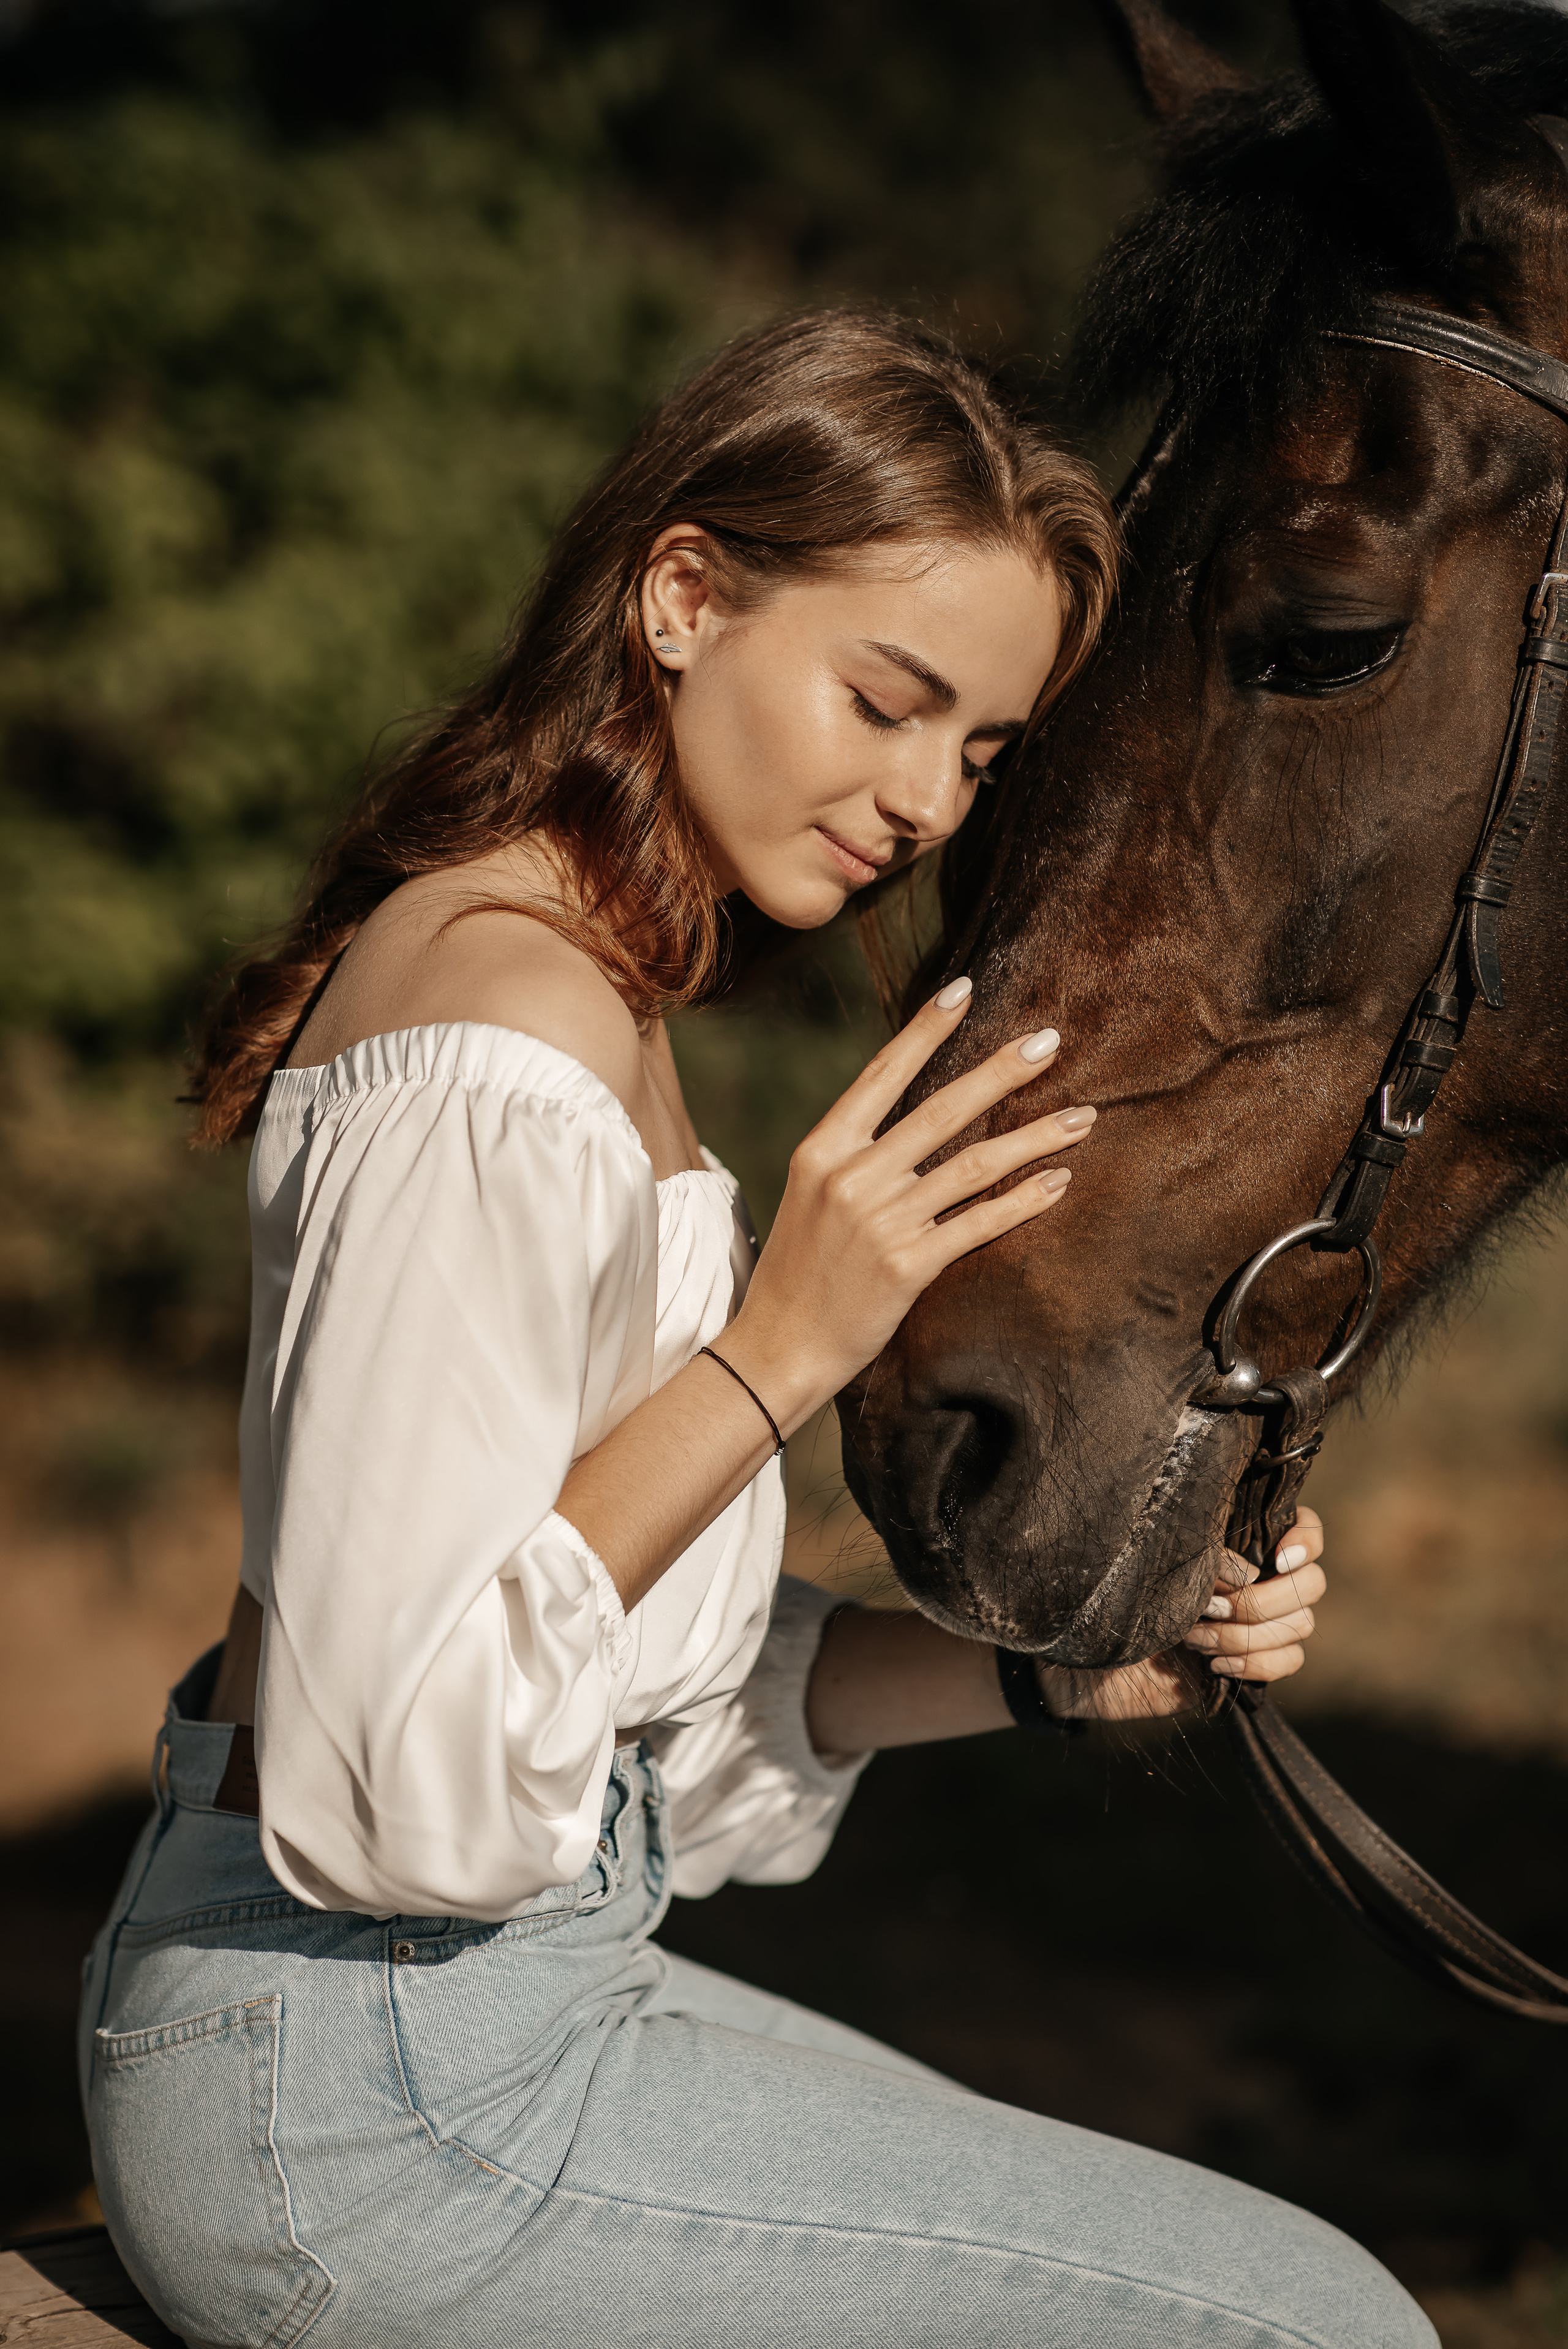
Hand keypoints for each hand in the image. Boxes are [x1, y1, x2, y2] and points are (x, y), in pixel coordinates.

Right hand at [723, 978, 1094, 1429]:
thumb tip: (914, 1118)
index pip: (882, 1072)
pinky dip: (1024, 1201)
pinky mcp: (908, 1266)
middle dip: (1003, 1071)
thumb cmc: (798, 1272)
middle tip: (1050, 1041)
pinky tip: (1058, 1182)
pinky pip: (980, 1223)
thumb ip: (856, 1155)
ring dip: (1035, 1138)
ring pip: (974, 1165)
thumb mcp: (812, 1195)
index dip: (926, 1030)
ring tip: (1082, 1117)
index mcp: (823, 1149)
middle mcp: (852, 1175)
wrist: (777, 1347)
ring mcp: (881, 1220)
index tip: (964, 990)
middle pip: (941, 1109)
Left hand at [1042, 1506, 1327, 1722]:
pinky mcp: (1249, 1665)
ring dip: (1248, 1634)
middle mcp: (1256, 1579)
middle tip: (1209, 1606)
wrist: (1084, 1660)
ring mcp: (1257, 1624)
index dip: (1306, 1542)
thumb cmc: (1113, 1595)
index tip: (1279, 1558)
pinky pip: (1287, 1663)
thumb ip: (1208, 1554)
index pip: (1306, 1531)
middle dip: (1263, 1600)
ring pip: (1300, 1627)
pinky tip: (1215, 1664)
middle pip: (1311, 1585)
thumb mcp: (1157, 1562)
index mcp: (1239, 1543)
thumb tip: (1251, 1569)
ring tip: (1194, 1638)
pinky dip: (1256, 1663)